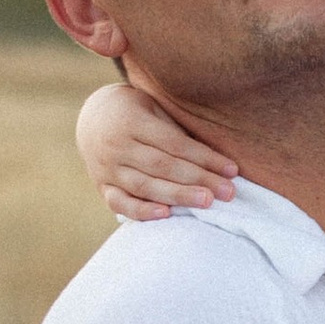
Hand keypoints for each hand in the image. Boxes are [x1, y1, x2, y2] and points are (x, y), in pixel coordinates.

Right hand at [75, 74, 240, 220]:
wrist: (92, 118)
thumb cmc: (137, 112)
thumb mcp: (154, 109)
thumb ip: (177, 130)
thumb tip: (217, 157)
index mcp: (132, 121)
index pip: (174, 144)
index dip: (204, 157)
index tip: (231, 170)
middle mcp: (117, 145)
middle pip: (163, 166)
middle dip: (197, 180)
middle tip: (227, 192)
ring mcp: (107, 168)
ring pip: (145, 186)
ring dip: (178, 196)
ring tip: (207, 202)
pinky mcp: (102, 186)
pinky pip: (120, 203)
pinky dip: (141, 211)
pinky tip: (166, 214)